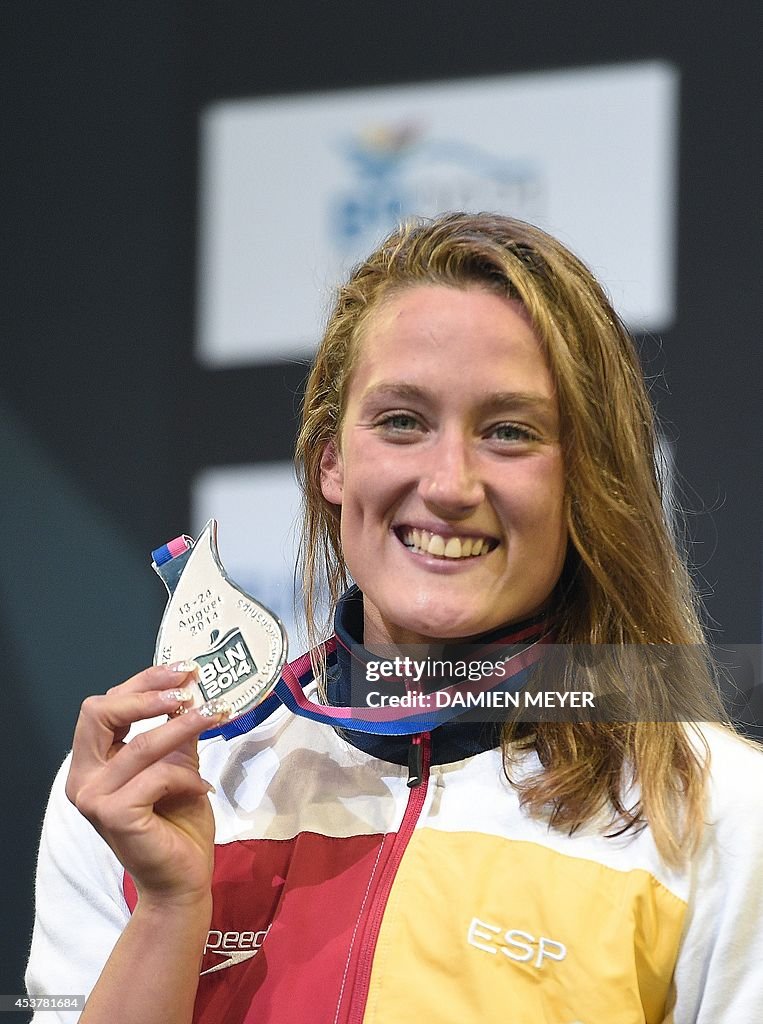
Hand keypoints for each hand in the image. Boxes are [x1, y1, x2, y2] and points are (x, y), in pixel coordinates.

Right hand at [65, 664, 228, 906]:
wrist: (182, 880)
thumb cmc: (177, 824)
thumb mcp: (177, 766)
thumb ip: (175, 732)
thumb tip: (191, 689)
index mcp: (91, 763)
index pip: (104, 706)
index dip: (143, 682)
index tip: (183, 669)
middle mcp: (83, 778)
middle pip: (99, 713)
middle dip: (147, 693)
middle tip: (188, 687)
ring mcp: (94, 798)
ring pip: (140, 744)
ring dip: (183, 725)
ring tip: (215, 715)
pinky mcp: (115, 815)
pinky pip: (157, 776)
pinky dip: (186, 776)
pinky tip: (203, 786)